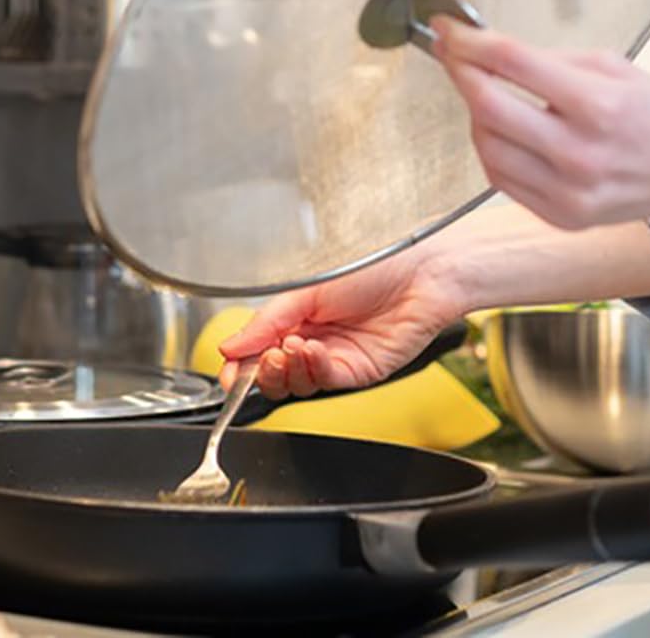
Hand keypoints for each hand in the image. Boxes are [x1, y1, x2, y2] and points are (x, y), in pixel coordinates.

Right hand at [218, 242, 463, 399]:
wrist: (422, 271)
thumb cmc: (375, 264)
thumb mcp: (307, 289)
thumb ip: (267, 321)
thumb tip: (229, 347)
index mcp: (299, 316)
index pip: (259, 350)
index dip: (242, 366)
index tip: (228, 372)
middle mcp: (315, 339)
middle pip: (274, 375)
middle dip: (262, 372)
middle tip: (263, 358)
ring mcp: (336, 357)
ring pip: (296, 385)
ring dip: (288, 369)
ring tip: (293, 345)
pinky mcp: (358, 372)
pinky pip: (325, 382)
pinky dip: (313, 369)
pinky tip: (314, 349)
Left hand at [431, 19, 649, 230]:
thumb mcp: (613, 66)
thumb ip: (550, 60)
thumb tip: (488, 50)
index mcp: (599, 104)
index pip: (512, 63)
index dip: (470, 41)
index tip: (448, 27)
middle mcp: (580, 154)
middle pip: (488, 107)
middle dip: (460, 73)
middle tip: (453, 54)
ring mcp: (568, 193)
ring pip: (486, 146)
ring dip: (474, 113)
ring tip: (488, 92)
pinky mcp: (561, 217)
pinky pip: (501, 178)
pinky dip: (492, 147)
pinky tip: (504, 129)